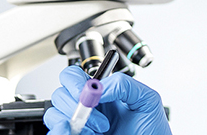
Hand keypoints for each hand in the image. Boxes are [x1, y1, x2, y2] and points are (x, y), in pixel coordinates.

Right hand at [44, 65, 171, 134]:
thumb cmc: (151, 130)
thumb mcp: (147, 100)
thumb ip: (124, 85)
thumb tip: (99, 88)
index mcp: (100, 94)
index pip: (72, 77)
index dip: (74, 81)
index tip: (87, 93)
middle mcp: (86, 108)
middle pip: (59, 94)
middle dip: (76, 105)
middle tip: (98, 118)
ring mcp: (79, 126)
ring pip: (54, 115)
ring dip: (75, 122)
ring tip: (99, 131)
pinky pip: (57, 133)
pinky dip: (65, 132)